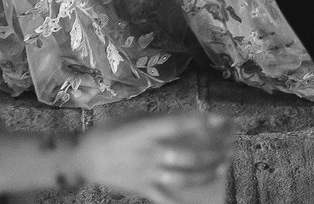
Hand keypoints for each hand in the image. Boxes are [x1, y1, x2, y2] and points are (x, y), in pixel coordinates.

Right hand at [77, 111, 230, 201]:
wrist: (84, 159)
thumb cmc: (106, 133)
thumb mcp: (128, 119)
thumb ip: (153, 120)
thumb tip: (182, 118)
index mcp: (143, 131)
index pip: (177, 125)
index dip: (201, 122)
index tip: (220, 119)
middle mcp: (148, 153)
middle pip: (187, 155)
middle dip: (212, 152)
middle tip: (228, 146)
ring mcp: (147, 174)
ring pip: (184, 177)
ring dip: (206, 173)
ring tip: (222, 166)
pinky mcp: (144, 189)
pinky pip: (168, 198)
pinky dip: (185, 202)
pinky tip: (202, 200)